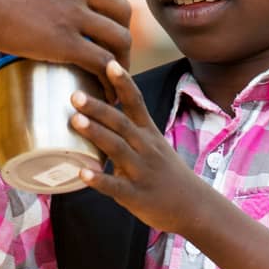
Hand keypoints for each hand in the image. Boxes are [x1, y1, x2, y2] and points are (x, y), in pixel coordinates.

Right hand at [0, 0, 131, 77]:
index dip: (112, 5)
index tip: (107, 22)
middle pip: (121, 10)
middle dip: (122, 33)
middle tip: (116, 53)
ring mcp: (75, 14)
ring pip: (119, 37)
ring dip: (122, 60)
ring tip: (115, 78)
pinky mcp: (66, 42)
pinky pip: (103, 62)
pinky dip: (111, 80)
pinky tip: (108, 92)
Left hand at [71, 62, 203, 231]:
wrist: (194, 207)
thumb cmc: (167, 174)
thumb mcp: (153, 145)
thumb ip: (128, 131)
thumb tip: (96, 114)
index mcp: (148, 134)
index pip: (135, 102)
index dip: (123, 82)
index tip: (109, 62)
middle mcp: (146, 148)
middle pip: (121, 123)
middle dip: (98, 107)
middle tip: (75, 94)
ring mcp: (142, 172)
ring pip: (117, 149)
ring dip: (96, 133)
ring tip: (74, 120)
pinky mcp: (137, 196)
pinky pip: (116, 187)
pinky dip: (99, 180)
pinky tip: (82, 173)